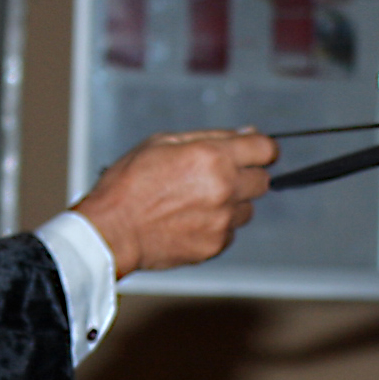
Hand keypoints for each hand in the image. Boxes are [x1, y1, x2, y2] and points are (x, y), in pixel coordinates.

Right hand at [72, 128, 276, 277]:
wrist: (112, 230)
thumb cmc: (129, 185)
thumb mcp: (162, 142)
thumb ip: (209, 137)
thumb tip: (244, 134)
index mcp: (212, 157)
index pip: (266, 149)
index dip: (261, 149)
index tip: (256, 153)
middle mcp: (224, 188)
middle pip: (262, 181)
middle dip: (246, 176)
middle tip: (217, 178)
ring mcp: (222, 220)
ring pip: (247, 209)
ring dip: (231, 204)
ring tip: (196, 203)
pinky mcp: (215, 244)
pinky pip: (230, 232)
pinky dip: (217, 226)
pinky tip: (190, 221)